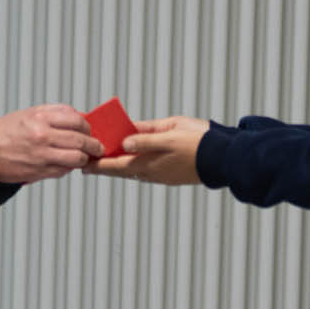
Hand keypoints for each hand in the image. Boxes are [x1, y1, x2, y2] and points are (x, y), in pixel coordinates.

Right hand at [0, 105, 101, 182]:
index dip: (87, 126)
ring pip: (77, 158)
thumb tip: (79, 117)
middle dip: (94, 145)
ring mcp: (42, 155)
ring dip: (85, 158)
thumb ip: (54, 114)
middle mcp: (43, 135)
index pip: (76, 119)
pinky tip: (67, 164)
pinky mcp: (41, 171)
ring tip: (85, 157)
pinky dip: (70, 167)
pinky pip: (65, 170)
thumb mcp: (28, 114)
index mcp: (40, 117)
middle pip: (81, 139)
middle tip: (97, 147)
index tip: (89, 130)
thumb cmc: (6, 132)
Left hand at [93, 116, 209, 185]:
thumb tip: (124, 141)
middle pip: (123, 171)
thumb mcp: (170, 132)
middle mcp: (154, 173)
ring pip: (135, 172)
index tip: (84, 164)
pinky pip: (147, 172)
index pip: (117, 164)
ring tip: (107, 164)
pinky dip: (135, 167)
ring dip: (119, 168)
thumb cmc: (199, 141)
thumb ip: (146, 137)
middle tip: (88, 167)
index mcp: (151, 162)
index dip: (99, 164)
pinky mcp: (172, 176)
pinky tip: (133, 163)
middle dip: (105, 168)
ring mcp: (163, 176)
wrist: (225, 158)